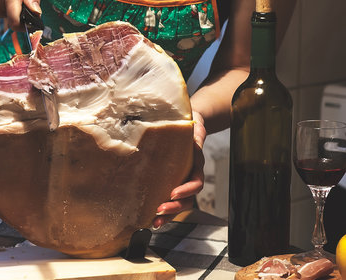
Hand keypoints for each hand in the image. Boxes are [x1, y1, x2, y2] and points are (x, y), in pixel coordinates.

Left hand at [152, 110, 205, 228]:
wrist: (189, 123)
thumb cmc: (189, 124)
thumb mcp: (194, 126)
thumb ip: (196, 134)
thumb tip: (195, 136)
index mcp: (196, 163)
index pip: (196, 182)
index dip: (187, 190)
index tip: (173, 193)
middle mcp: (190, 175)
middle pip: (188, 198)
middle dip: (175, 207)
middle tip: (159, 211)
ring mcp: (181, 180)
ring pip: (180, 203)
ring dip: (168, 215)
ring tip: (154, 222)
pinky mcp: (171, 181)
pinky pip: (169, 199)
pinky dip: (162, 210)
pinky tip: (149, 217)